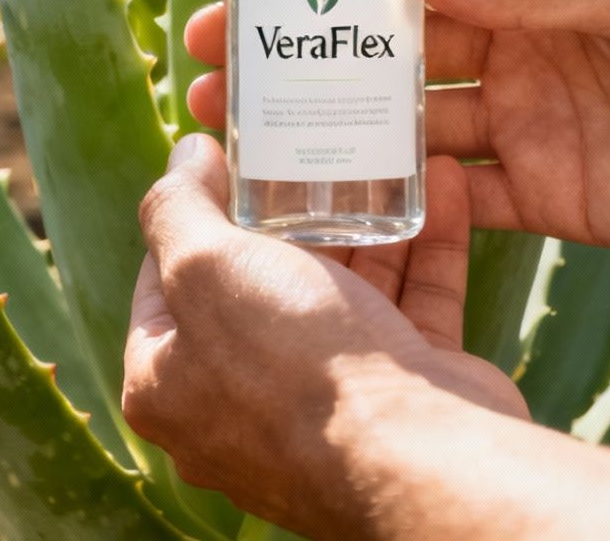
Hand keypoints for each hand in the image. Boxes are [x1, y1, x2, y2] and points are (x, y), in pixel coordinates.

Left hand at [123, 135, 524, 535]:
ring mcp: (327, 404)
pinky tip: (445, 187)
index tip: (227, 157)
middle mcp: (240, 404)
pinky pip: (412, 309)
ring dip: (365, 223)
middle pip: (258, 287)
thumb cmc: (295, 369)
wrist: (418, 461)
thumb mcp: (206, 269)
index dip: (193, 213)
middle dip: (288, 214)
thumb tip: (180, 159)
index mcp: (169, 384)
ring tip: (378, 154)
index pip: (164, 283)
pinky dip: (427, 249)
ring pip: (342, 295)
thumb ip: (177, 209)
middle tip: (306, 148)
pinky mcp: (401, 395)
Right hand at [184, 0, 609, 253]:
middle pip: (387, 37)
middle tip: (212, 54)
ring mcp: (529, 114)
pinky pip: (456, 195)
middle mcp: (520, 34)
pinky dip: (400, 196)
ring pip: (406, 118)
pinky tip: (335, 199)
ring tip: (245, 129)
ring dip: (330, 121)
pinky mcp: (548, 190)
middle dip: (302, 44)